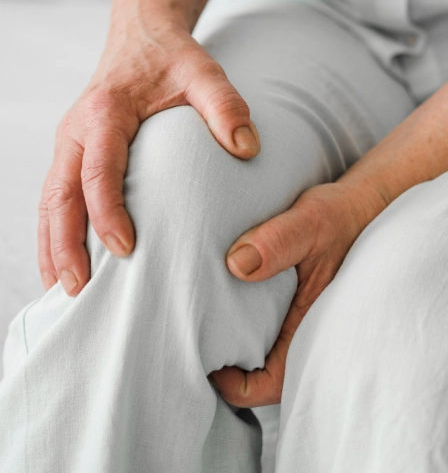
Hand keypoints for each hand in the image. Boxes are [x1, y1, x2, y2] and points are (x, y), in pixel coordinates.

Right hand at [38, 21, 259, 296]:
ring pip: (49, 201)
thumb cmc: (171, 58)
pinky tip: (63, 262)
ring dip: (52, 246)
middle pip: (59, 195)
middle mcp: (76, 130)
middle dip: (64, 245)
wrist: (141, 36)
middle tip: (78, 290)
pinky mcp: (70, 152)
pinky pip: (54, 197)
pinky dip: (53, 233)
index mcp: (105, 111)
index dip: (107, 212)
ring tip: (63, 292)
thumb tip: (247, 149)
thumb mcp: (204, 72)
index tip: (125, 250)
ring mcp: (68, 142)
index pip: (98, 170)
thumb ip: (226, 106)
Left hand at [209, 181, 383, 406]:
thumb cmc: (340, 216)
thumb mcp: (311, 222)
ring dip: (233, 337)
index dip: (234, 384)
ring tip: (204, 312)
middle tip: (196, 332)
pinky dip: (242, 315)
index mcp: (313, 328)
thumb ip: (278, 241)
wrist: (363, 204)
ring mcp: (298, 316)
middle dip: (226, 361)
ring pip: (259, 348)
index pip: (270, 384)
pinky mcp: (292, 300)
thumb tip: (237, 265)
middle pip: (259, 371)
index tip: (208, 359)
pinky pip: (263, 322)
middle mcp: (305, 330)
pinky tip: (225, 292)